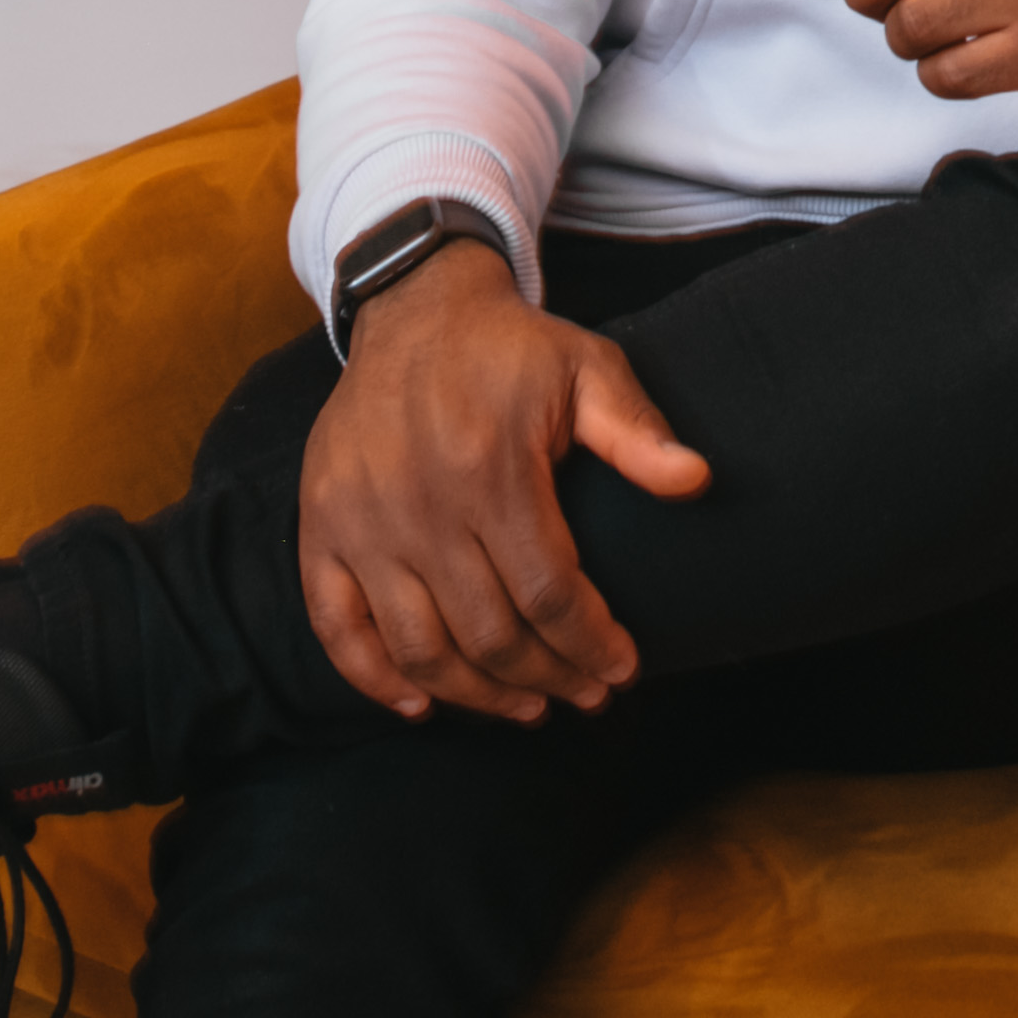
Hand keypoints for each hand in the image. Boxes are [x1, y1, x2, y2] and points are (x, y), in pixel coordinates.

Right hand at [296, 248, 712, 721]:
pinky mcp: (320, 528)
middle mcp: (417, 505)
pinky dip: (374, 679)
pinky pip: (335, 626)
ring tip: (527, 707)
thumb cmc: (513, 350)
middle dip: (548, 679)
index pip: (548, 592)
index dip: (590, 644)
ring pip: (419, 647)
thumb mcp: (589, 369)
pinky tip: (421, 704)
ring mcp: (360, 522)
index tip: (622, 669)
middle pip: (489, 633)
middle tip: (586, 696)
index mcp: (489, 469)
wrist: (415, 310)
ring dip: (477, 694)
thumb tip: (696, 481)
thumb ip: (637, 433)